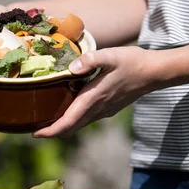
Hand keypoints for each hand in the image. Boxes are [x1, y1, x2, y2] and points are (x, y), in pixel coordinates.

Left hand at [34, 46, 158, 137]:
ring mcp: (104, 111)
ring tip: (45, 118)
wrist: (155, 72)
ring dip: (62, 125)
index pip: (68, 122)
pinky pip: (87, 118)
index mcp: (93, 98)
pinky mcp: (109, 108)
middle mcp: (98, 109)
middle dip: (52, 131)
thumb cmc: (132, 61)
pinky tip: (68, 108)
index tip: (35, 133)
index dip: (50, 131)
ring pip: (79, 124)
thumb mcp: (110, 55)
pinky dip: (74, 119)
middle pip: (71, 127)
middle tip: (33, 127)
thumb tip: (71, 68)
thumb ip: (90, 60)